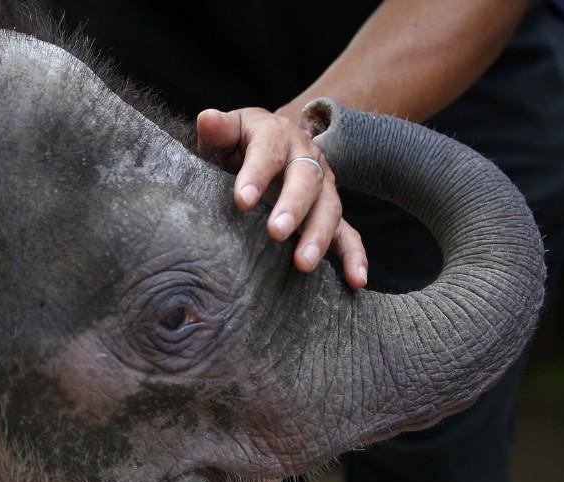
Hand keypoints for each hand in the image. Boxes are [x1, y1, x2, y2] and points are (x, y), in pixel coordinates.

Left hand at [197, 107, 367, 288]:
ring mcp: (323, 186)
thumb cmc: (239, 145)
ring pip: (329, 209)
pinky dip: (355, 256)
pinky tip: (357, 280)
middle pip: (307, 180)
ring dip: (318, 236)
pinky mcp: (331, 212)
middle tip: (276, 232)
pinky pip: (348, 234)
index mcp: (277, 135)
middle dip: (293, 206)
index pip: (268, 152)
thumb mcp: (227, 133)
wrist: (269, 145)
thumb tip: (207, 119)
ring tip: (302, 264)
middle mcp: (306, 158)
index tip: (241, 200)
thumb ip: (218, 130)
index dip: (256, 175)